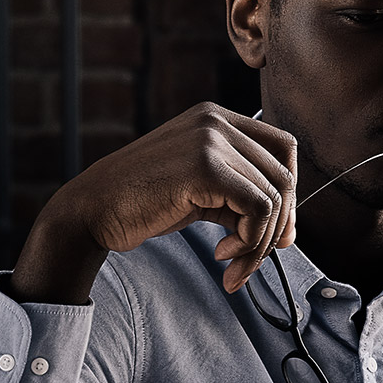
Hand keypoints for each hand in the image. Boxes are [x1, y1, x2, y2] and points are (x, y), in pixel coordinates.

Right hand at [9, 103, 296, 303]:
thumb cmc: (143, 205)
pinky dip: (250, 241)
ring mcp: (211, 139)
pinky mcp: (206, 166)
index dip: (289, 193)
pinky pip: (259, 209)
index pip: (283, 148)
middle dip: (278, 225)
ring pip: (274, 197)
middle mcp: (216, 120)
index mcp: (216, 118)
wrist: (93, 211)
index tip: (278, 232)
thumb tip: (288, 231)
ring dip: (260, 243)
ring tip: (232, 264)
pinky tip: (222, 254)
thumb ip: (240, 198)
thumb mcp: (201, 192)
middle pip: (284, 174)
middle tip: (253, 258)